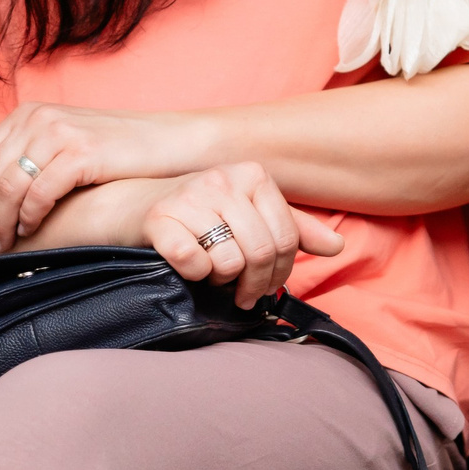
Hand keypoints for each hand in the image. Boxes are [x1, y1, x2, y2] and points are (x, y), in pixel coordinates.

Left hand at [0, 101, 221, 251]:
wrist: (169, 142)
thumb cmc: (114, 148)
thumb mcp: (56, 142)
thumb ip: (12, 148)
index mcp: (27, 114)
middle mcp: (38, 118)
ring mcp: (60, 133)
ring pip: (8, 187)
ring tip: (2, 242)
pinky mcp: (82, 153)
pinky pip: (39, 192)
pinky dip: (29, 216)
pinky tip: (30, 230)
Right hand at [141, 161, 344, 308]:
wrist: (131, 207)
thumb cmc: (199, 214)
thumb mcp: (249, 214)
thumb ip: (294, 228)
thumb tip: (337, 246)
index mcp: (253, 175)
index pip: (286, 238)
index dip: (281, 272)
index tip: (267, 287)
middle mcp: (224, 179)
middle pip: (261, 252)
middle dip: (254, 284)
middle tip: (242, 294)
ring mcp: (190, 195)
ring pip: (229, 260)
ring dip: (222, 279)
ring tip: (213, 273)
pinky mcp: (159, 217)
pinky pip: (193, 261)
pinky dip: (193, 274)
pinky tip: (189, 268)